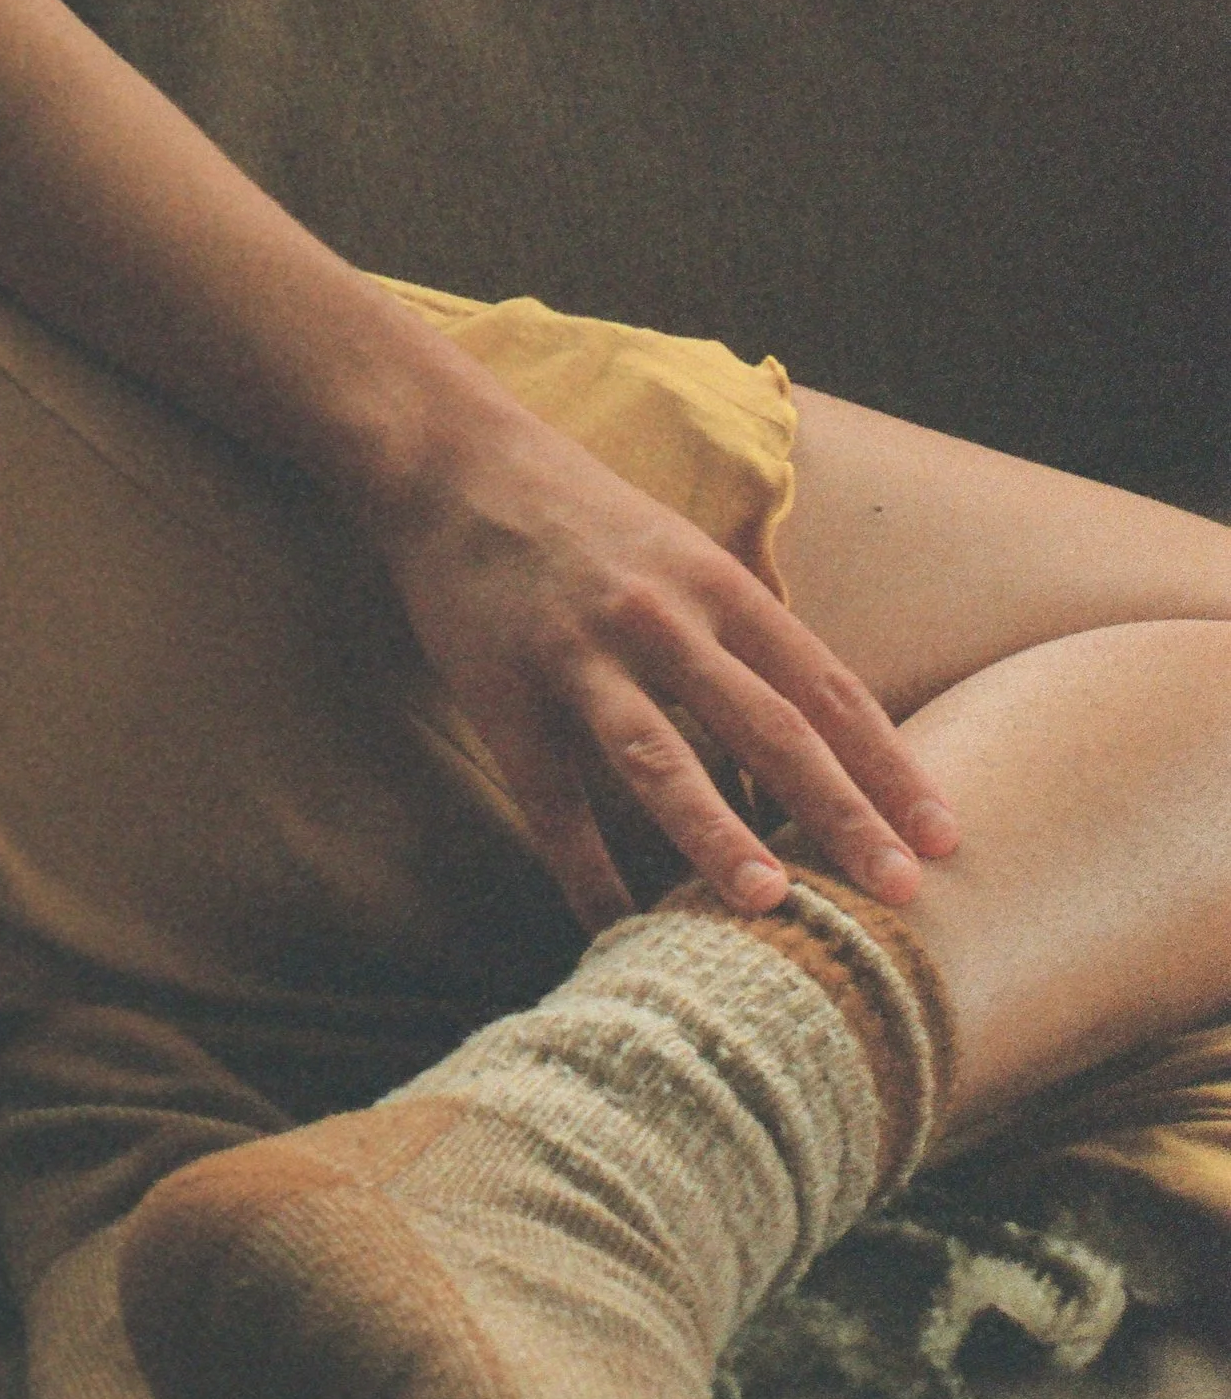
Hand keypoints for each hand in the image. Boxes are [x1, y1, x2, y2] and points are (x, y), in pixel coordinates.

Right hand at [365, 377, 958, 930]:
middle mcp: (659, 618)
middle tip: (902, 889)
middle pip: (766, 724)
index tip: (944, 836)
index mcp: (716, 583)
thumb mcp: (683, 553)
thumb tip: (823, 744)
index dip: (888, 763)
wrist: (454, 463)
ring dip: (717, 834)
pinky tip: (622, 934)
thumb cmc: (587, 519)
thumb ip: (745, 635)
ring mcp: (578, 658)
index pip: (825, 685)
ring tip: (771, 904)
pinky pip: (554, 803)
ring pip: (659, 757)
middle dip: (840, 810)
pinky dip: (588, 875)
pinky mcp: (503, 695)